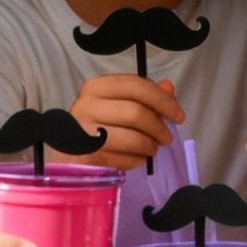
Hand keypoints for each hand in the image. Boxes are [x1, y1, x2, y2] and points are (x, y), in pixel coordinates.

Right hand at [64, 73, 184, 170]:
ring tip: (152, 148)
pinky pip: (123, 159)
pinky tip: (138, 158)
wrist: (67, 150)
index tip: (179, 115)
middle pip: (136, 113)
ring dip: (149, 146)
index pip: (136, 86)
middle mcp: (87, 105)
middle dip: (159, 127)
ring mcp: (85, 132)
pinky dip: (137, 160)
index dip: (163, 100)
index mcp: (97, 86)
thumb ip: (146, 94)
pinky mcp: (87, 156)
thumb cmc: (98, 123)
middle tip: (167, 137)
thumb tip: (169, 87)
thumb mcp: (120, 103)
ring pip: (132, 138)